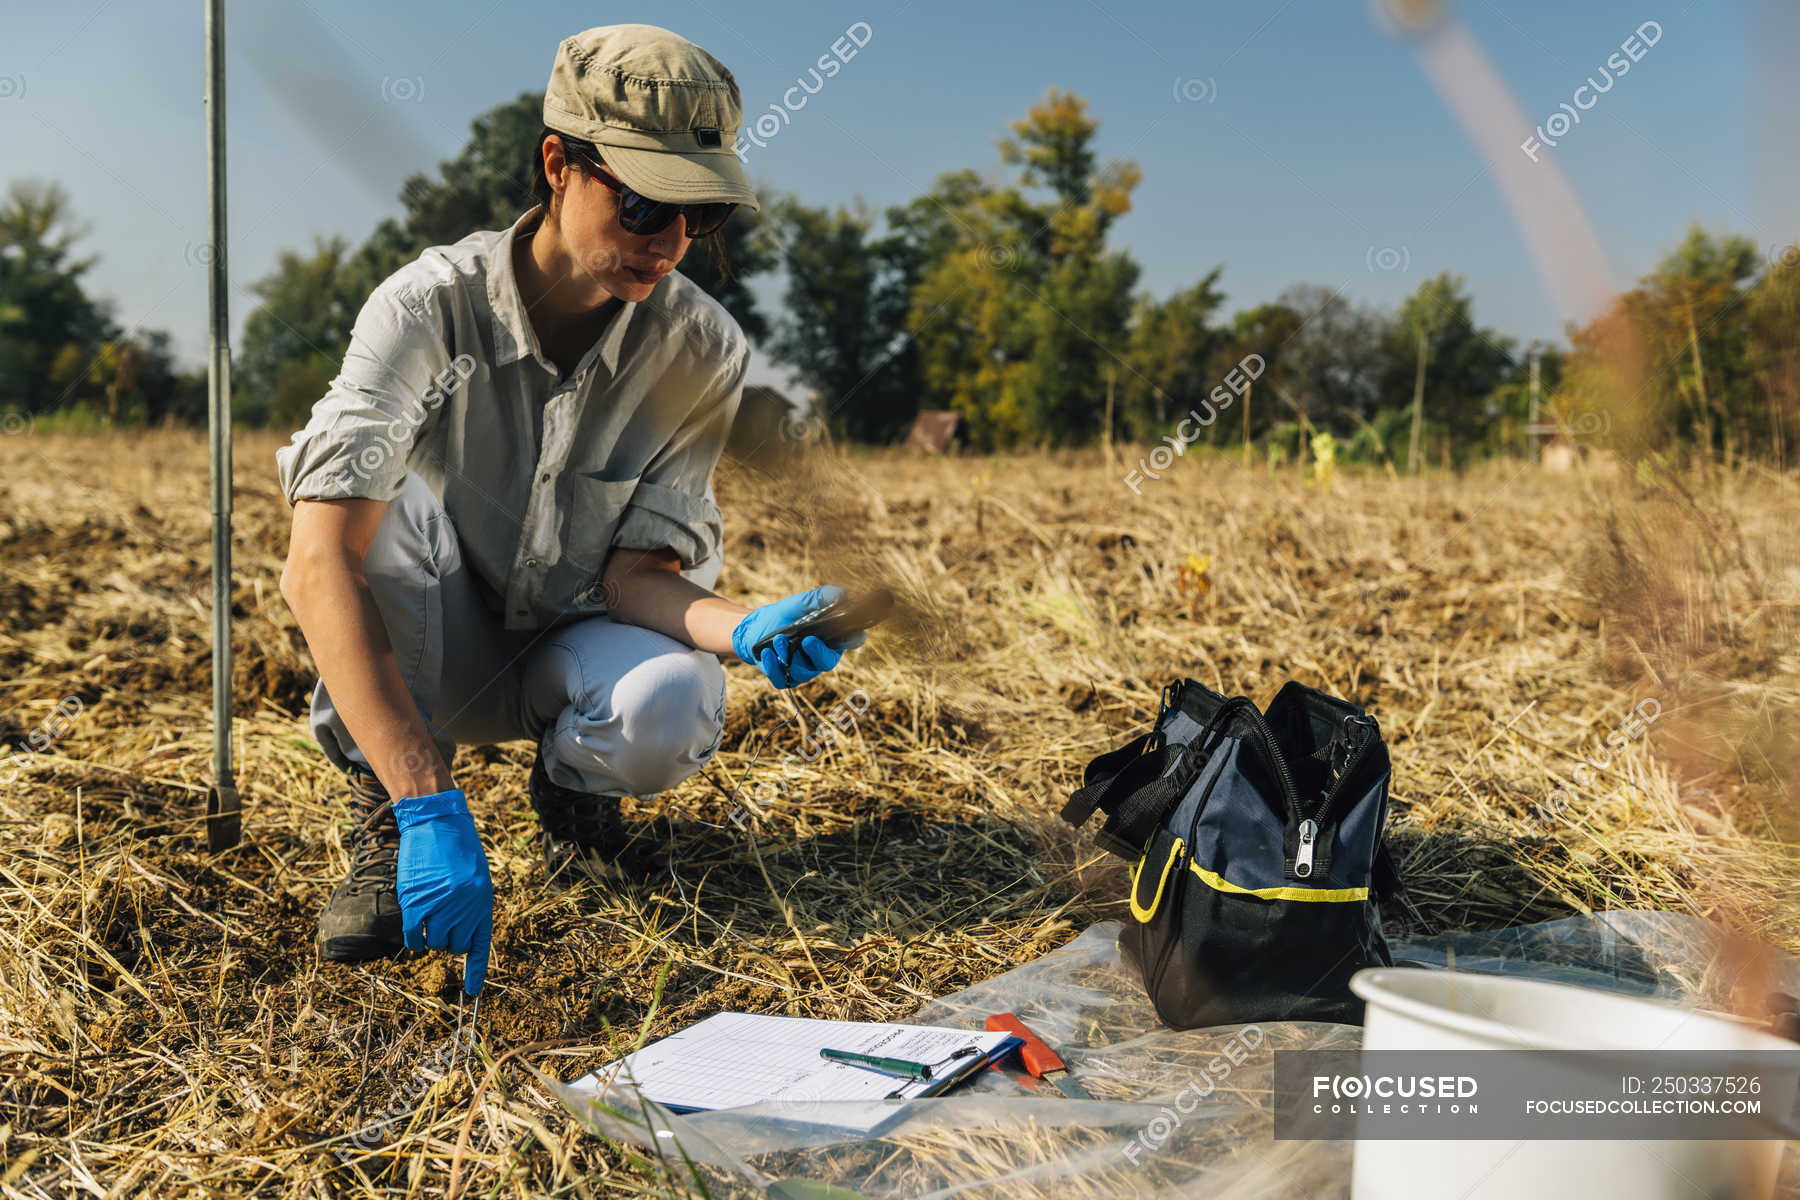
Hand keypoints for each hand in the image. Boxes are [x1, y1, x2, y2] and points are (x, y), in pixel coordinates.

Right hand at [393, 787, 493, 995]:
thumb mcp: (477, 878)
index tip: (472, 993)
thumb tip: (464, 936)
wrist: (435, 822)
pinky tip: (415, 927)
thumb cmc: (458, 849)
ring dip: (432, 936)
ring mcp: (438, 906)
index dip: (476, 972)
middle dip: (450, 940)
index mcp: (482, 902)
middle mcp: (463, 908)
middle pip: (455, 947)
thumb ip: (472, 907)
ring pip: (435, 943)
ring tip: (431, 914)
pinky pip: (413, 937)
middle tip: (445, 921)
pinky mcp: (415, 903)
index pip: (480, 946)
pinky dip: (414, 939)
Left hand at [731, 585, 867, 688]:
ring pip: (803, 670)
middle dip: (817, 652)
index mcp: (833, 638)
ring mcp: (805, 670)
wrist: (758, 626)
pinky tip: (767, 653)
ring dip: (789, 654)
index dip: (852, 638)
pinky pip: (782, 679)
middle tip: (807, 641)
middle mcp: (822, 657)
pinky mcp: (785, 678)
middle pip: (828, 661)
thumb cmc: (786, 614)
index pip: (852, 640)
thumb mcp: (802, 602)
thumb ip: (821, 598)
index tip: (847, 633)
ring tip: (779, 639)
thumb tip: (842, 594)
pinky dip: (773, 666)